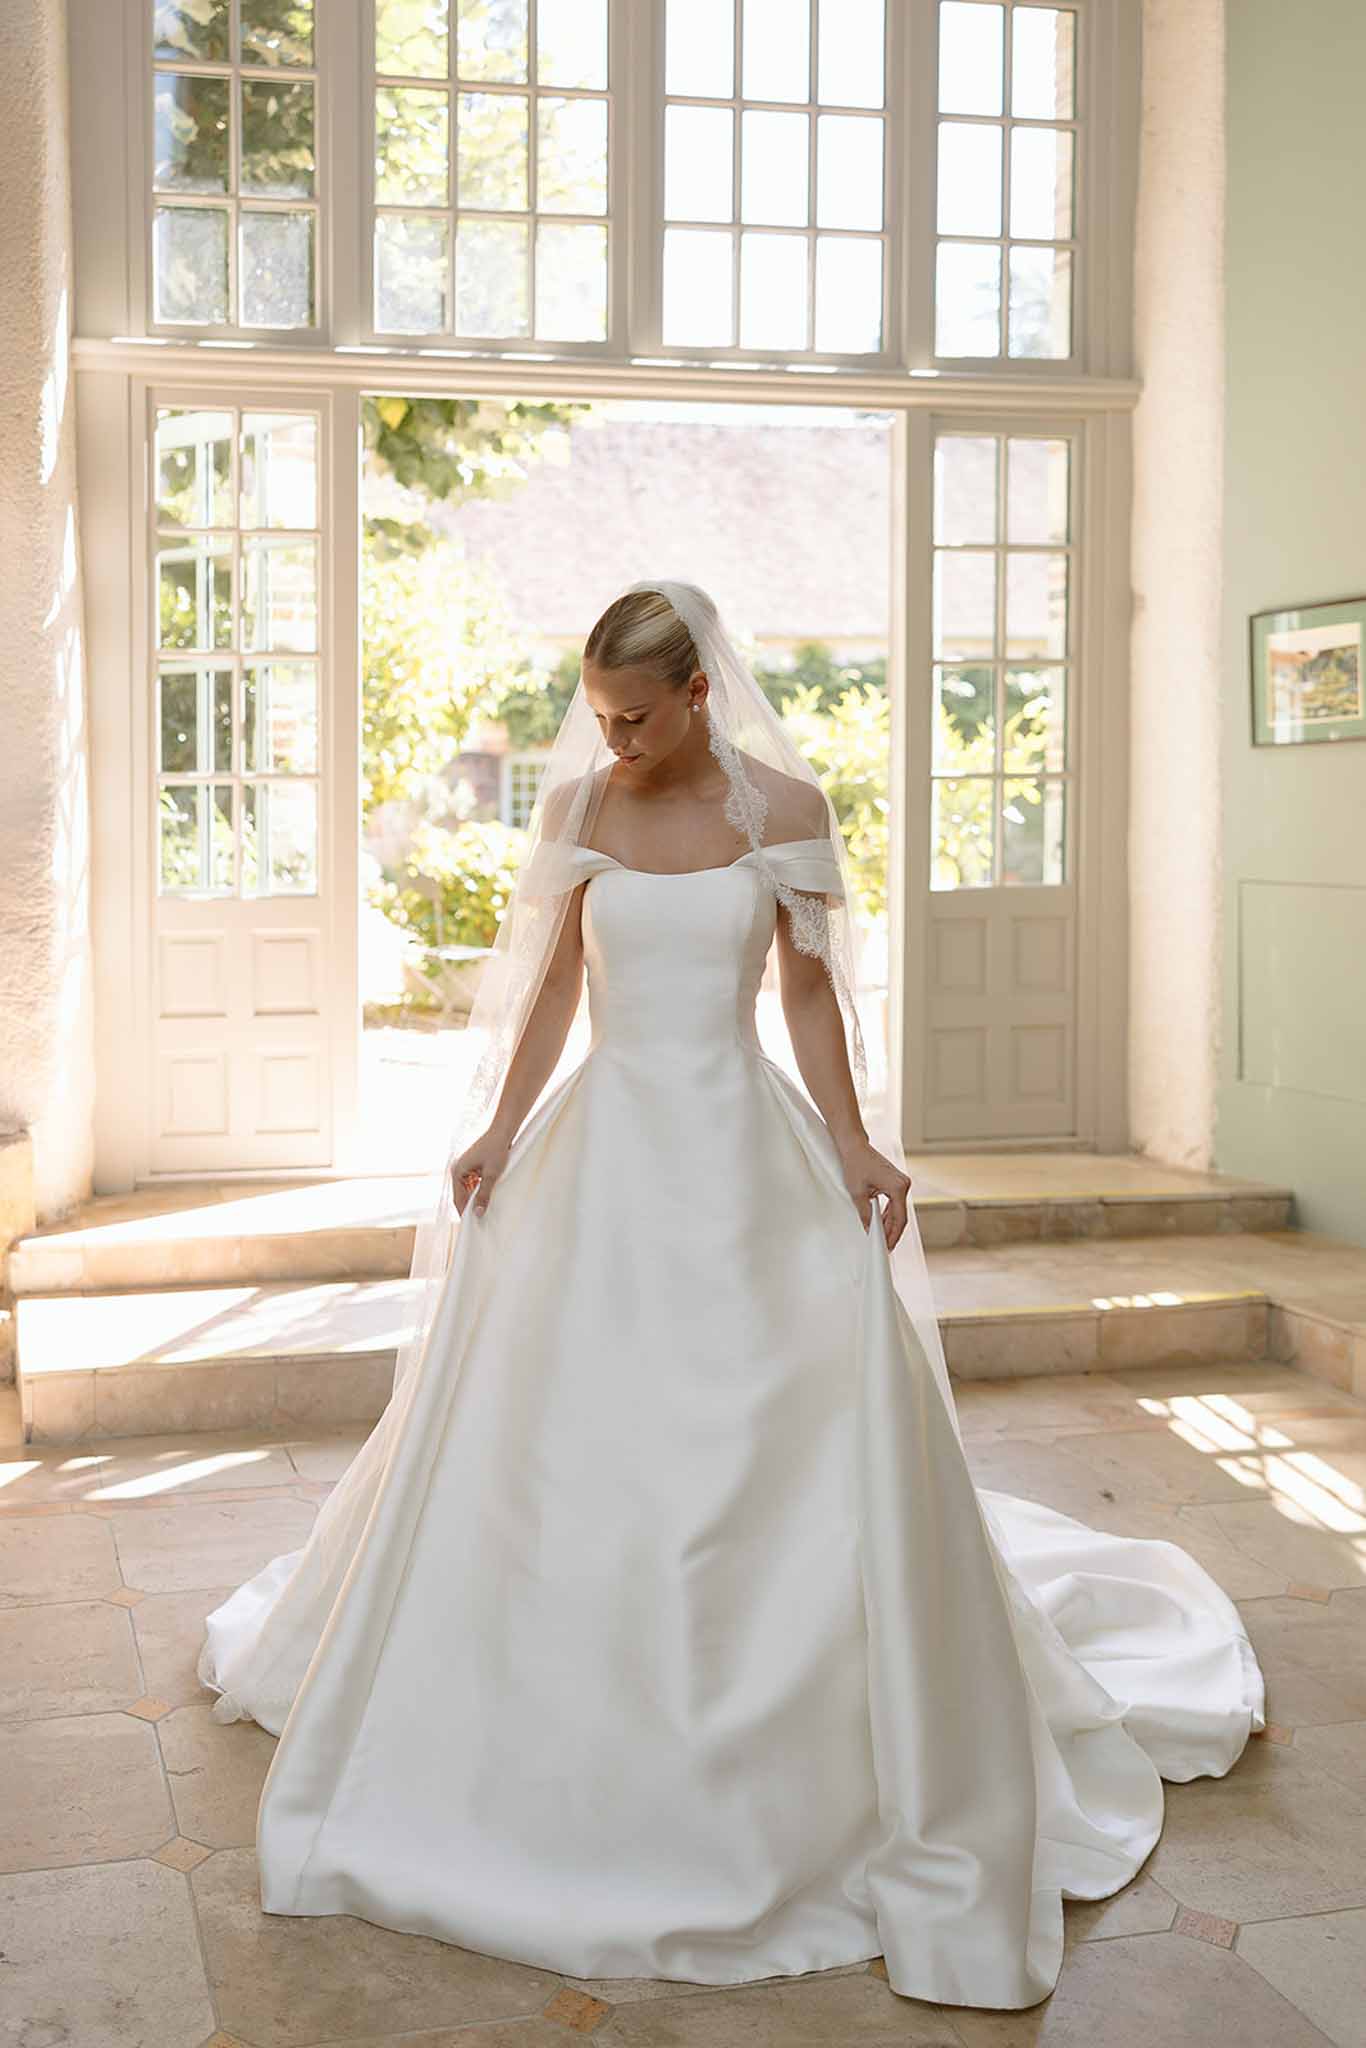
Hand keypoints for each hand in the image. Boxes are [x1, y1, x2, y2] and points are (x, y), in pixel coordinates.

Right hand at [449, 1129, 511, 1216]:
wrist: (502, 1132)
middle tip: (479, 1220)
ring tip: (484, 1211)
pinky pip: (472, 1184)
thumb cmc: (496, 1150)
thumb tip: (479, 1213)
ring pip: (467, 1190)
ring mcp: (464, 1168)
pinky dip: (478, 1191)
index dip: (464, 1212)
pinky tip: (487, 1198)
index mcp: (457, 1172)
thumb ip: (484, 1195)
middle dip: (470, 1206)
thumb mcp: (491, 1175)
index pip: (458, 1198)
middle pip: (461, 1195)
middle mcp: (457, 1170)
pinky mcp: (472, 1167)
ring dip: (475, 1199)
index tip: (471, 1225)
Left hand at [837, 1134, 912, 1249]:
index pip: (899, 1218)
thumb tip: (869, 1230)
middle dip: (892, 1231)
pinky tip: (881, 1223)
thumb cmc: (855, 1165)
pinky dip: (888, 1213)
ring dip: (889, 1223)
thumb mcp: (857, 1193)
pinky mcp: (896, 1181)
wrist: (855, 1147)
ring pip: (898, 1210)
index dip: (893, 1235)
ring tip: (881, 1237)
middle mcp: (903, 1184)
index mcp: (897, 1188)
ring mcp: (901, 1182)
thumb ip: (865, 1214)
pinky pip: (895, 1202)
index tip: (887, 1247)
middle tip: (884, 1246)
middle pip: (900, 1215)